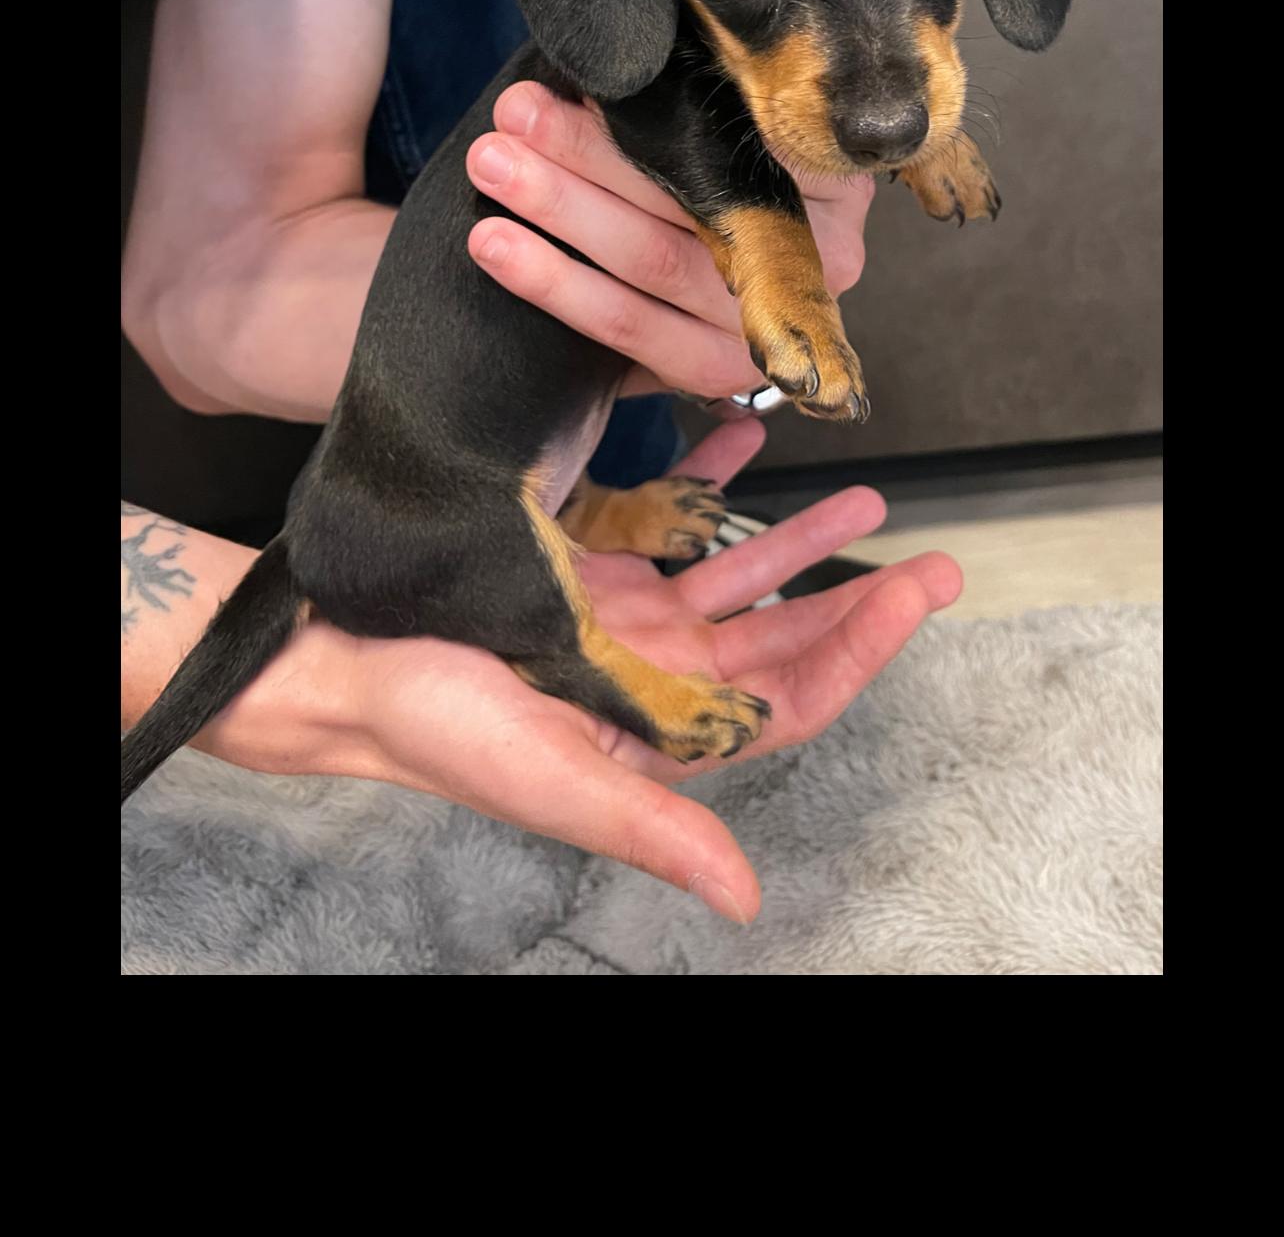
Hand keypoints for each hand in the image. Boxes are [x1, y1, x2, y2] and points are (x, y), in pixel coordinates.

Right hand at [210, 421, 960, 922]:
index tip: (916, 595)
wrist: (341, 659)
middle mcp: (657, 679)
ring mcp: (626, 624)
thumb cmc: (436, 725)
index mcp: (661, 734)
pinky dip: (707, 483)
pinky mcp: (588, 575)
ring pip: (737, 578)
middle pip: (782, 639)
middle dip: (854, 597)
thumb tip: (742, 897)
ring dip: (798, 539)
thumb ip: (651, 828)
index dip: (859, 651)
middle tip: (926, 555)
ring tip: (862, 499)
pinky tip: (741, 443)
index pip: (789, 697)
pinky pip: (668, 525)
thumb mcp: (549, 778)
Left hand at [465, 80, 873, 400]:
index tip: (591, 70)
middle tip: (516, 112)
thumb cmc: (714, 174)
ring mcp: (771, 324)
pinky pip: (628, 329)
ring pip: (652, 262)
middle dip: (589, 152)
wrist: (724, 284)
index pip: (748, 138)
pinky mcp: (715, 372)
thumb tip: (615, 46)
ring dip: (560, 210)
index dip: (666, 103)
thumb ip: (695, 97)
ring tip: (492, 166)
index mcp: (835, 180)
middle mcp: (823, 258)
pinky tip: (497, 246)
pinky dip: (555, 284)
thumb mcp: (725, 126)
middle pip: (695, 198)